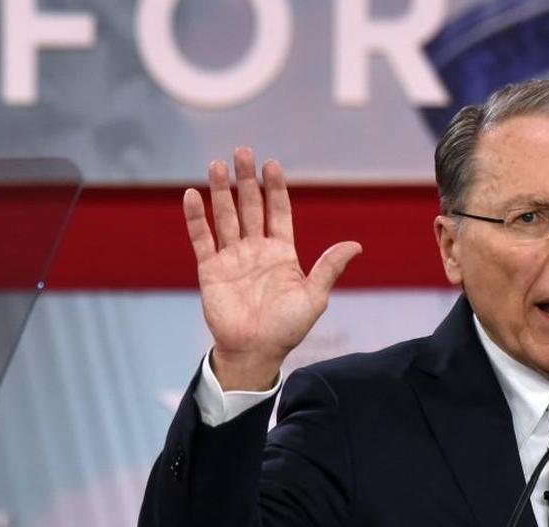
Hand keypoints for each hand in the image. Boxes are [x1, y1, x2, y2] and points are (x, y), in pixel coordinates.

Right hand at [183, 148, 361, 390]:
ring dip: (221, 191)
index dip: (275, 188)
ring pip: (225, 216)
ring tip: (217, 164)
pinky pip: (202, 239)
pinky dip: (197, 217)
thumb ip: (330, 268)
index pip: (279, 212)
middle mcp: (256, 250)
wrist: (256, 352)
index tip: (271, 164)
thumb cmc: (288, 328)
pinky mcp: (210, 270)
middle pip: (250, 206)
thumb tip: (356, 245)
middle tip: (242, 151)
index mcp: (283, 253)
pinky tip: (193, 195)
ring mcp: (232, 258)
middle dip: (246, 180)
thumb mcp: (314, 297)